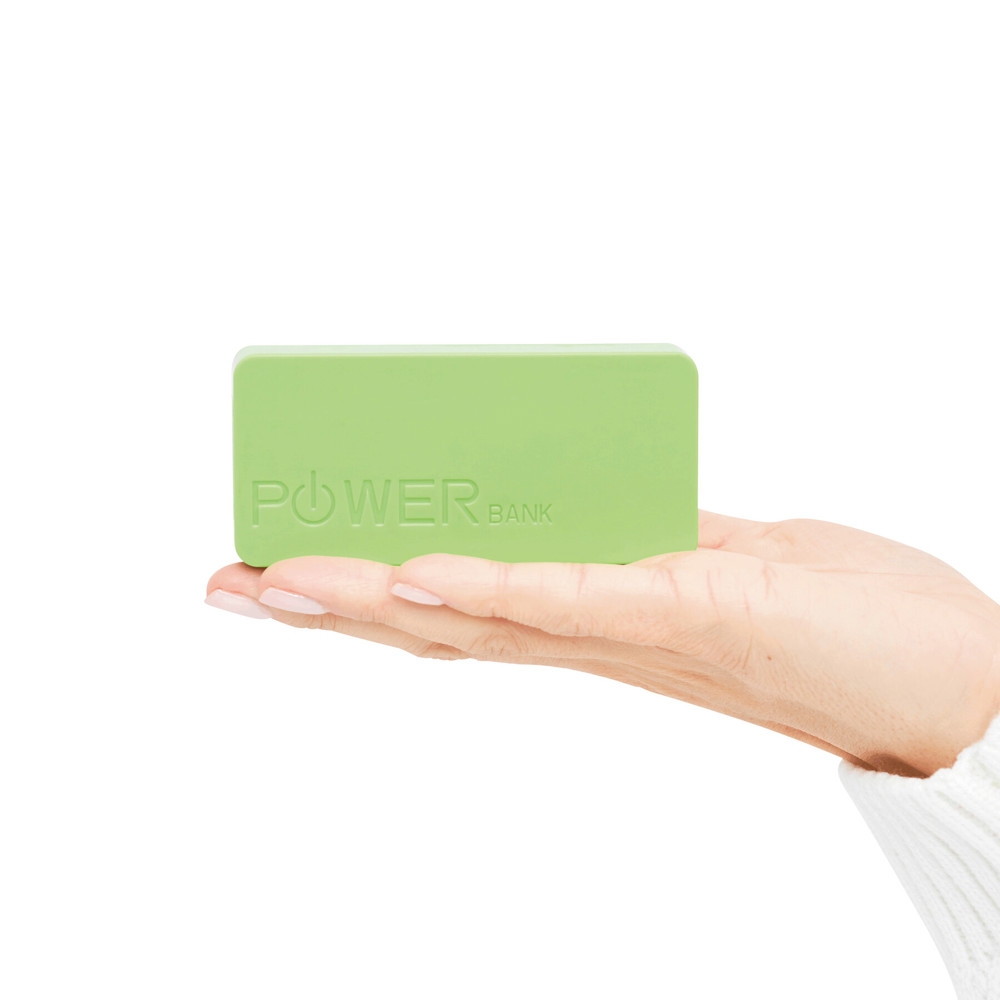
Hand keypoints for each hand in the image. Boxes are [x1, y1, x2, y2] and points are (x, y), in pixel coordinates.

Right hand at [205, 511, 999, 776]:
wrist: (950, 679)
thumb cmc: (838, 618)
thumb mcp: (720, 555)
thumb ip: (649, 537)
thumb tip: (597, 502)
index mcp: (598, 611)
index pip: (463, 599)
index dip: (368, 586)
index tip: (288, 564)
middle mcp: (598, 632)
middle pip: (440, 618)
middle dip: (326, 603)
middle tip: (229, 582)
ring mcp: (637, 628)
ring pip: (479, 617)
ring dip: (371, 598)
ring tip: (276, 578)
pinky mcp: (691, 611)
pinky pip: (573, 603)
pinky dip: (491, 588)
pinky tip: (415, 573)